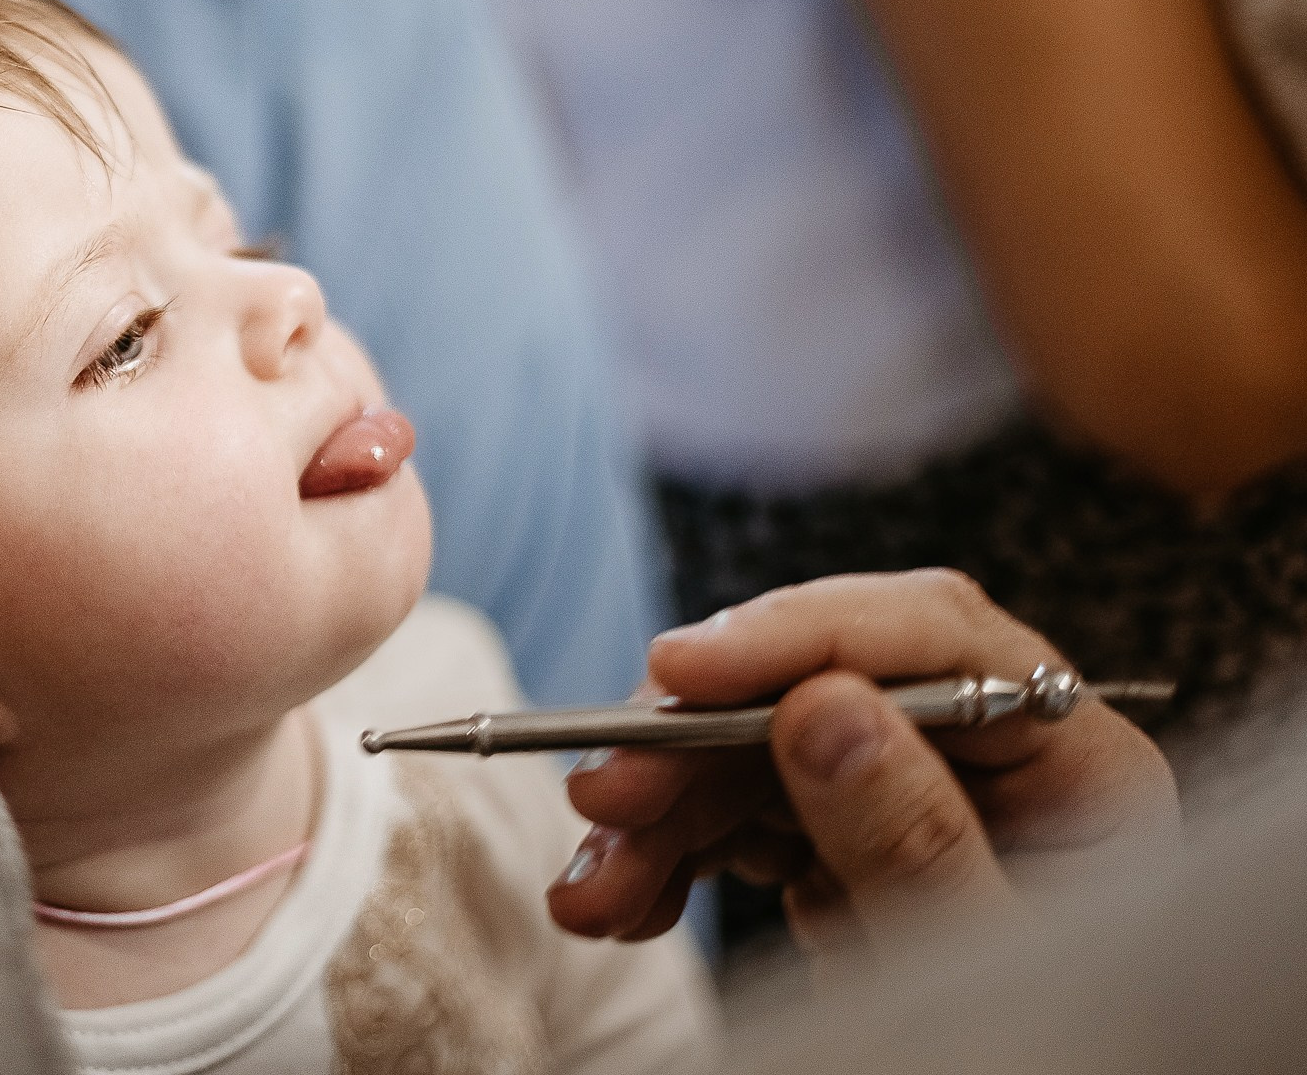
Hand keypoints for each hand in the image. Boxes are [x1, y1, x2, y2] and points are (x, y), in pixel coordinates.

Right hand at [546, 571, 1177, 961]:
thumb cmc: (1039, 1057)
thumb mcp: (982, 961)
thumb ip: (915, 839)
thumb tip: (824, 705)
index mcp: (1073, 765)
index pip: (933, 637)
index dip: (796, 635)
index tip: (681, 667)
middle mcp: (986, 757)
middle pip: (814, 684)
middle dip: (690, 741)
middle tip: (604, 797)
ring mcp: (905, 793)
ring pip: (749, 747)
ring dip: (655, 813)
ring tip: (592, 894)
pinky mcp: (839, 837)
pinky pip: (733, 812)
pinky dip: (666, 852)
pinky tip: (624, 898)